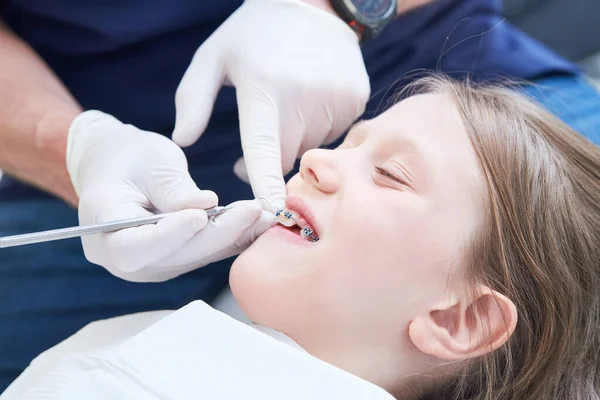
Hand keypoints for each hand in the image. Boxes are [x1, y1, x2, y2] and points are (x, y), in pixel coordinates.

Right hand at [67, 111, 273, 281]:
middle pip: (174, 255)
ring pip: (195, 256)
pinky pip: (205, 252)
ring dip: (233, 237)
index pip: (133, 246)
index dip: (168, 236)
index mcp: (103, 230)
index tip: (200, 216)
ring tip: (265, 217)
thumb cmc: (125, 156)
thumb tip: (207, 206)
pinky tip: (261, 225)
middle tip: (253, 212)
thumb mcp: (146, 160)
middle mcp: (124, 258)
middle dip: (217, 234)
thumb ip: (172, 187)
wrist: (116, 166)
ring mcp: (151, 264)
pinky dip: (234, 238)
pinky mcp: (175, 259)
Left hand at [172, 0, 369, 208]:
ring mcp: (337, 99)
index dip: (266, 185)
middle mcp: (305, 97)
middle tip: (259, 131)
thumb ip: (192, 99)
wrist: (312, 4)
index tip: (272, 214)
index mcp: (265, 89)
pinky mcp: (357, 99)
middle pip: (285, 159)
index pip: (264, 150)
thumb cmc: (253, 34)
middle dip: (269, 156)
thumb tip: (182, 141)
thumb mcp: (214, 57)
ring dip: (295, 138)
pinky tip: (311, 96)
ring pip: (310, 148)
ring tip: (289, 99)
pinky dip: (318, 125)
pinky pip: (333, 133)